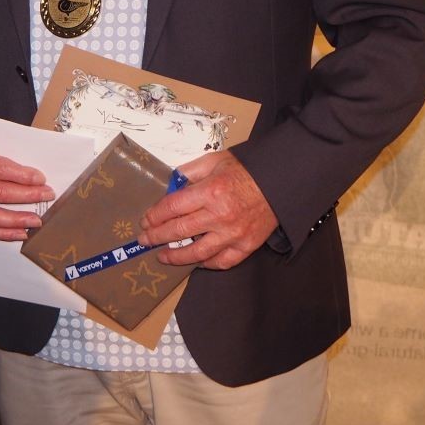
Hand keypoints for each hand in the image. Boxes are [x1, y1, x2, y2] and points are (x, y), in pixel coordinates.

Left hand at [137, 150, 277, 269]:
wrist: (280, 183)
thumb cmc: (245, 171)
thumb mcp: (214, 161)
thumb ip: (189, 171)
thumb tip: (171, 184)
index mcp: (210, 191)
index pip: (172, 208)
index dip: (155, 216)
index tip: (145, 221)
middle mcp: (220, 215)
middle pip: (180, 231)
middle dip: (157, 237)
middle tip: (145, 241)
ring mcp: (233, 233)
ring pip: (198, 252)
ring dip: (176, 256)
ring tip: (163, 256)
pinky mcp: (246, 246)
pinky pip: (222, 261)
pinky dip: (207, 264)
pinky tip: (195, 262)